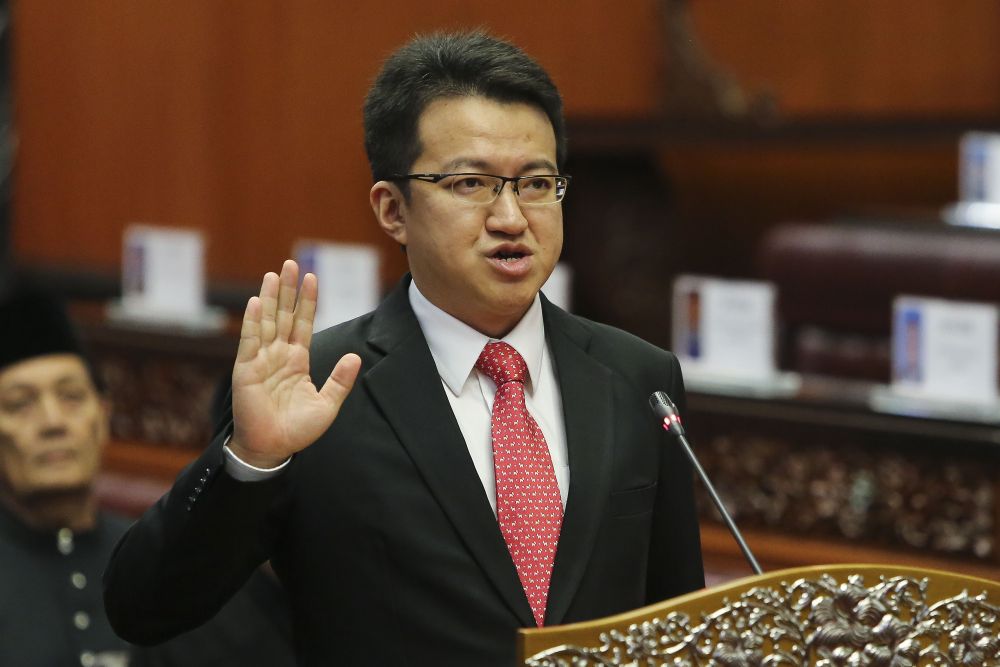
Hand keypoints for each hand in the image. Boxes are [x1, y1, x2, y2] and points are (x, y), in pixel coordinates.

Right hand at [229, 260, 360, 467]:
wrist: (273, 448)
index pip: (304, 323)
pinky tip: (258, 302)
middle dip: (289, 289)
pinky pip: (250, 341)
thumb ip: (340, 380)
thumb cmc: (298, 429)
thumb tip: (355, 357)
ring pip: (267, 321)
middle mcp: (278, 355)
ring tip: (275, 273)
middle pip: (284, 315)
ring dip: (271, 297)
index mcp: (297, 360)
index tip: (313, 277)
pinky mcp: (246, 369)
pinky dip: (253, 321)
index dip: (308, 301)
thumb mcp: (327, 404)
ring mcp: (261, 359)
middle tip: (291, 263)